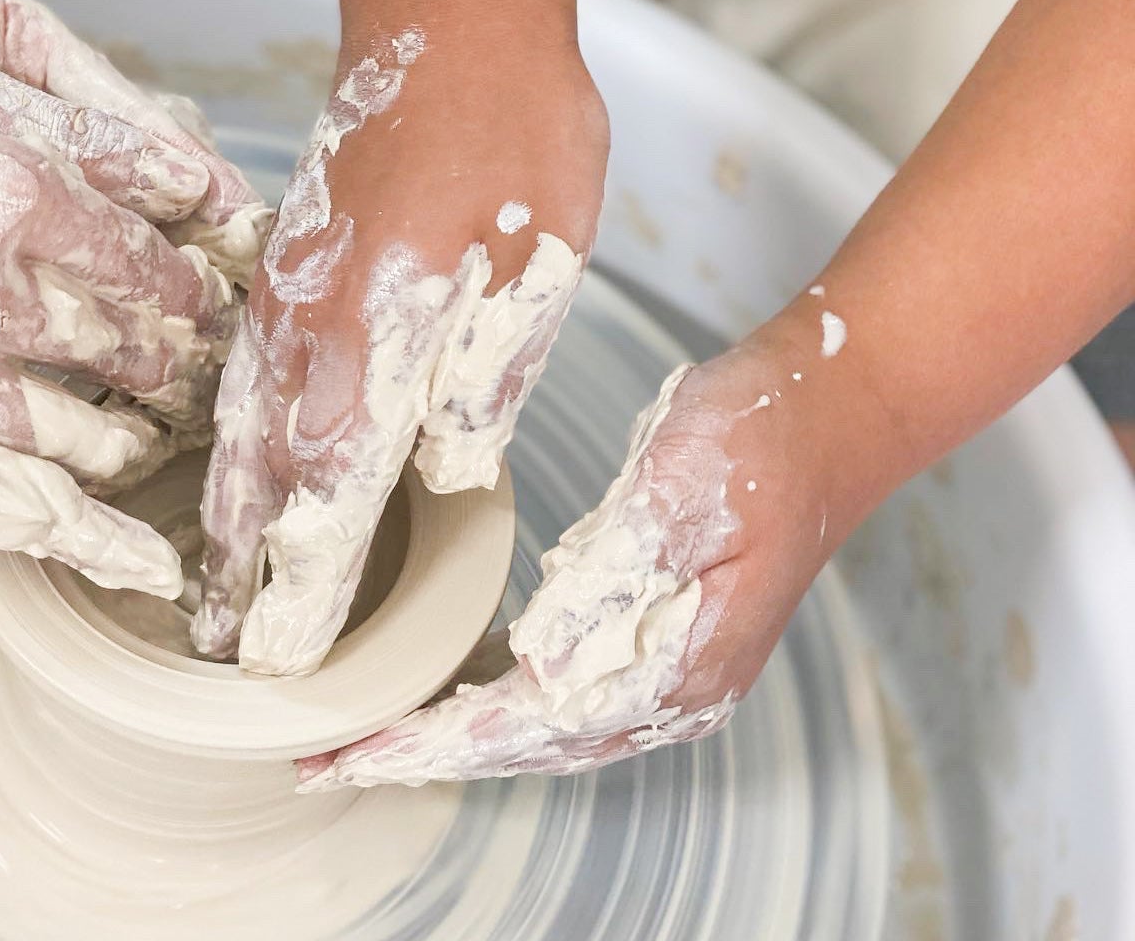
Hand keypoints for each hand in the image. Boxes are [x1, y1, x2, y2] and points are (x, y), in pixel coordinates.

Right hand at [0, 0, 270, 594]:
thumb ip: (93, 106)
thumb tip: (205, 182)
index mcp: (8, 184)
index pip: (163, 262)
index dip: (203, 280)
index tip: (210, 287)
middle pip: (148, 350)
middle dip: (190, 355)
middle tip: (200, 352)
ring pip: (106, 437)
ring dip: (150, 429)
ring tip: (154, 411)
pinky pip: (24, 515)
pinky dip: (104, 545)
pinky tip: (157, 568)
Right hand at [192, 20, 608, 674]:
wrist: (449, 8)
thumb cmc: (511, 125)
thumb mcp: (539, 252)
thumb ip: (484, 372)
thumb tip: (445, 467)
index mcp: (370, 330)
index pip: (328, 493)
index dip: (308, 584)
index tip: (285, 661)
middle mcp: (307, 317)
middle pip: (263, 470)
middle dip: (245, 564)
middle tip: (225, 650)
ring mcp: (288, 283)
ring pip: (239, 419)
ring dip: (227, 504)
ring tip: (213, 575)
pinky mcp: (293, 254)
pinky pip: (244, 367)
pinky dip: (233, 431)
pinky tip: (240, 454)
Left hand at [297, 332, 863, 786]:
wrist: (831, 408)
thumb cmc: (756, 439)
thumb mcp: (679, 492)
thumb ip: (609, 580)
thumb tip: (536, 665)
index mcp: (676, 662)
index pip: (528, 726)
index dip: (433, 744)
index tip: (351, 756)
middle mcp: (675, 688)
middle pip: (530, 745)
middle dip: (429, 752)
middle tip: (334, 757)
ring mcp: (677, 667)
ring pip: (546, 727)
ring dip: (461, 734)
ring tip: (380, 734)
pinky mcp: (670, 634)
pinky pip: (571, 690)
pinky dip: (505, 699)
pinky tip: (465, 684)